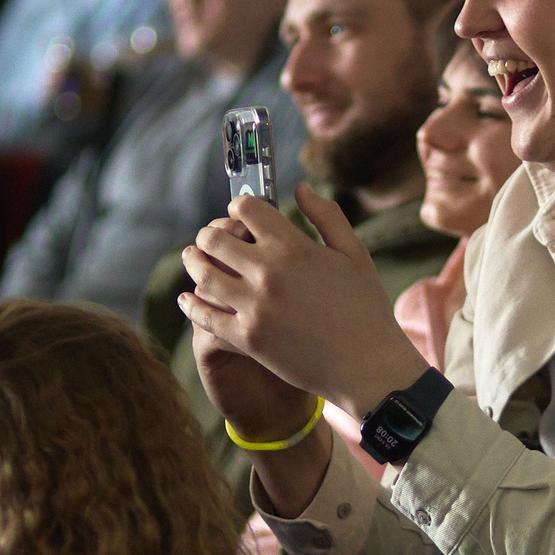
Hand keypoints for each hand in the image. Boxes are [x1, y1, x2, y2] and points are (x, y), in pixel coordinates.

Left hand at [180, 188, 429, 422]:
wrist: (367, 366)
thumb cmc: (366, 308)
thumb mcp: (354, 253)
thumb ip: (326, 216)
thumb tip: (300, 188)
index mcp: (293, 246)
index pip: (246, 209)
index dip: (239, 206)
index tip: (239, 213)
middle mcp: (268, 272)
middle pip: (215, 239)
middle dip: (210, 234)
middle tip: (210, 238)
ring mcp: (255, 306)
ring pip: (204, 274)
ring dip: (195, 262)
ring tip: (193, 258)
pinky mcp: (247, 338)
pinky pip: (206, 316)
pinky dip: (192, 304)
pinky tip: (188, 299)